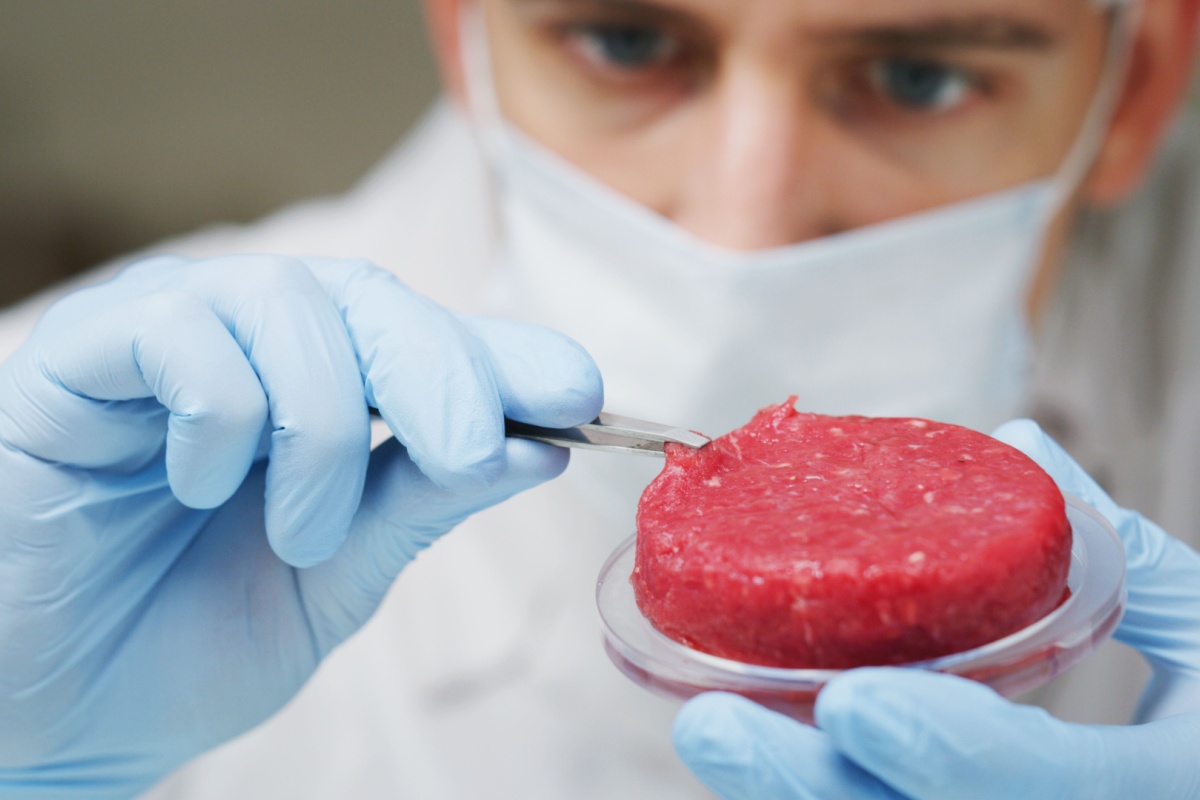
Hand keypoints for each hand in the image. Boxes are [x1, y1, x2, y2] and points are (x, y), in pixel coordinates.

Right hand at [0, 255, 601, 797]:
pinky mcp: (77, 358)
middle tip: (471, 457)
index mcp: (314, 396)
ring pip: (287, 303)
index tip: (581, 391)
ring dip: (325, 422)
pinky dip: (225, 412)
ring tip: (301, 531)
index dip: (504, 356)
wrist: (47, 717)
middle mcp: (245, 351)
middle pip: (370, 299)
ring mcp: (162, 341)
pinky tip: (204, 484)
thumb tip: (533, 445)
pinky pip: (180, 333)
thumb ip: (418, 504)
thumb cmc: (179, 646)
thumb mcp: (332, 579)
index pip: (424, 340)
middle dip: (442, 374)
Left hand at [672, 419, 1199, 798]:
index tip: (853, 699)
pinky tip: (766, 758)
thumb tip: (1015, 447)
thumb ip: (1123, 553)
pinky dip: (828, 799)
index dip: (954, 753)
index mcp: (1172, 797)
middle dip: (812, 791)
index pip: (1056, 793)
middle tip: (711, 726)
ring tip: (716, 729)